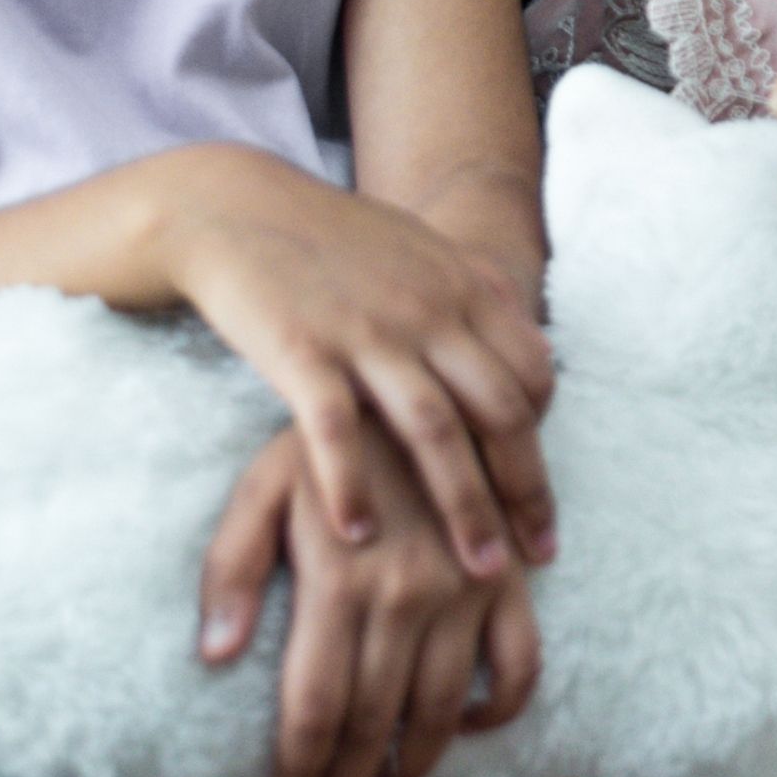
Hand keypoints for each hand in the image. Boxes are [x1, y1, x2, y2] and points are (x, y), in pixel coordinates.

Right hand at [156, 155, 558, 582]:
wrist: (232, 206)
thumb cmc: (330, 240)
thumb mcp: (421, 251)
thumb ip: (480, 298)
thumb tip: (541, 350)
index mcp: (460, 287)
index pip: (534, 375)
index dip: (544, 440)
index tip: (537, 495)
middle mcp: (425, 309)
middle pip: (499, 412)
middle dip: (525, 491)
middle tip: (539, 556)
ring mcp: (365, 331)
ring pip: (434, 431)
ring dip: (464, 507)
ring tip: (479, 570)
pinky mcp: (300, 351)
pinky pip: (336, 430)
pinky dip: (352, 486)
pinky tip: (360, 536)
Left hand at [224, 424, 552, 776]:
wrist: (418, 382)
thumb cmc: (326, 439)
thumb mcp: (262, 487)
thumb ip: (231, 568)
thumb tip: (214, 654)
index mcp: (339, 581)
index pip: (315, 703)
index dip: (300, 758)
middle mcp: (406, 598)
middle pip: (373, 719)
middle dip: (348, 770)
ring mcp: (465, 594)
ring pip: (442, 708)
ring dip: (415, 759)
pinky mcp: (507, 584)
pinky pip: (519, 667)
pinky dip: (497, 709)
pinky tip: (465, 722)